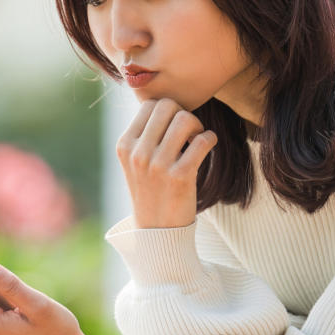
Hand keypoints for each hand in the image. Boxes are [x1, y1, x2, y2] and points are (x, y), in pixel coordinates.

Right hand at [117, 98, 217, 228]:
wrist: (157, 231)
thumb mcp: (135, 162)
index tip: (173, 126)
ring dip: (197, 125)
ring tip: (196, 139)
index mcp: (125, 145)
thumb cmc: (151, 190)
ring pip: (185, 119)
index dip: (167, 110)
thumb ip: (145, 135)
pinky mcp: (180, 177)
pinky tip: (207, 146)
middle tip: (188, 131)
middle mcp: (138, 154)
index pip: (149, 105)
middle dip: (182, 113)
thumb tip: (167, 104)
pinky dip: (209, 139)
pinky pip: (202, 141)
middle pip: (167, 106)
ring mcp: (158, 166)